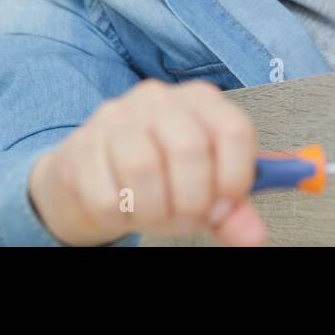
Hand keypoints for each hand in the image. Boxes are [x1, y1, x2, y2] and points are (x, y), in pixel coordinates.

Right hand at [28, 78, 266, 245]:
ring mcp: (115, 118)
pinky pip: (106, 194)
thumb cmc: (159, 172)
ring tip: (157, 217)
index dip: (235, 180)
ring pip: (145, 169)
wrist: (92, 171)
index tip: (224, 206)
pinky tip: (125, 209)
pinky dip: (121, 215)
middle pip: (189, 149)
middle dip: (193, 201)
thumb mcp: (203, 185)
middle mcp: (158, 99)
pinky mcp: (81, 148)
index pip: (233, 131)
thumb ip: (232, 207)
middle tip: (188, 220)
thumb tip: (253, 235)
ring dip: (156, 211)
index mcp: (199, 100)